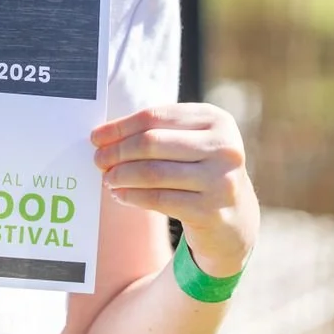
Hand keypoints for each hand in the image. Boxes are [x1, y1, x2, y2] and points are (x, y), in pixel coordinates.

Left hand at [91, 103, 259, 277]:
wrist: (236, 217)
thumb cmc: (201, 170)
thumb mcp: (190, 142)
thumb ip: (157, 132)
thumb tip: (104, 135)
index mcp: (216, 120)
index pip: (155, 116)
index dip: (121, 126)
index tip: (97, 136)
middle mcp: (224, 147)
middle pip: (152, 142)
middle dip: (118, 151)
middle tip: (98, 159)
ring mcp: (221, 180)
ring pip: (153, 172)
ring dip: (122, 175)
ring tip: (107, 178)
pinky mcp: (212, 211)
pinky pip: (160, 199)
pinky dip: (133, 196)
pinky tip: (120, 195)